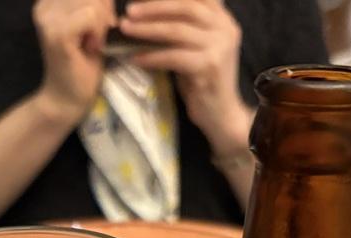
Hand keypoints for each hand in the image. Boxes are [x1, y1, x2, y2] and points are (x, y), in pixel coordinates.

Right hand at [33, 0, 115, 125]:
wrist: (67, 99)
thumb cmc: (82, 65)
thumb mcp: (92, 25)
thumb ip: (96, 4)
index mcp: (49, 2)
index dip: (101, 4)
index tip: (97, 28)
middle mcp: (44, 5)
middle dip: (104, 14)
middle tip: (97, 39)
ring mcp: (48, 19)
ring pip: (93, 3)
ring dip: (102, 26)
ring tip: (92, 44)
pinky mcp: (58, 34)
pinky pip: (91, 16)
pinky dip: (99, 33)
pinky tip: (92, 48)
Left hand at [119, 0, 251, 155]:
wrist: (220, 113)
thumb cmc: (202, 79)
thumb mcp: (195, 46)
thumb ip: (183, 26)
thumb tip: (145, 11)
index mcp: (222, 18)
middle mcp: (224, 28)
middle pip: (185, 7)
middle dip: (153, 7)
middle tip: (129, 12)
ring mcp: (219, 48)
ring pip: (176, 31)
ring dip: (147, 30)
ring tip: (126, 30)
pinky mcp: (208, 67)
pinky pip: (173, 57)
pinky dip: (152, 56)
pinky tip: (135, 58)